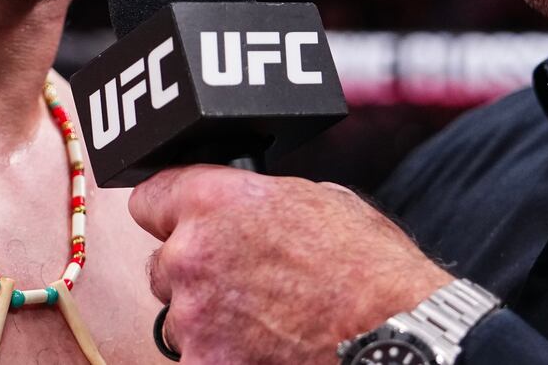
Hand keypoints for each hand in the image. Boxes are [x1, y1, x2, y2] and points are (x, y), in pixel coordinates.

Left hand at [129, 164, 452, 364]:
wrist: (396, 335)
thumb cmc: (371, 271)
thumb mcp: (316, 201)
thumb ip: (257, 203)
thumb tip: (244, 212)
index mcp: (213, 200)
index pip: (150, 199)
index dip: (171, 214)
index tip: (184, 227)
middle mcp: (191, 253)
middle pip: (165, 265)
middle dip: (197, 277)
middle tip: (246, 289)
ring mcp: (194, 316)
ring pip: (179, 319)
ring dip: (210, 323)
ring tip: (266, 325)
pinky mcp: (205, 364)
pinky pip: (195, 359)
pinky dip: (223, 358)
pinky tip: (263, 352)